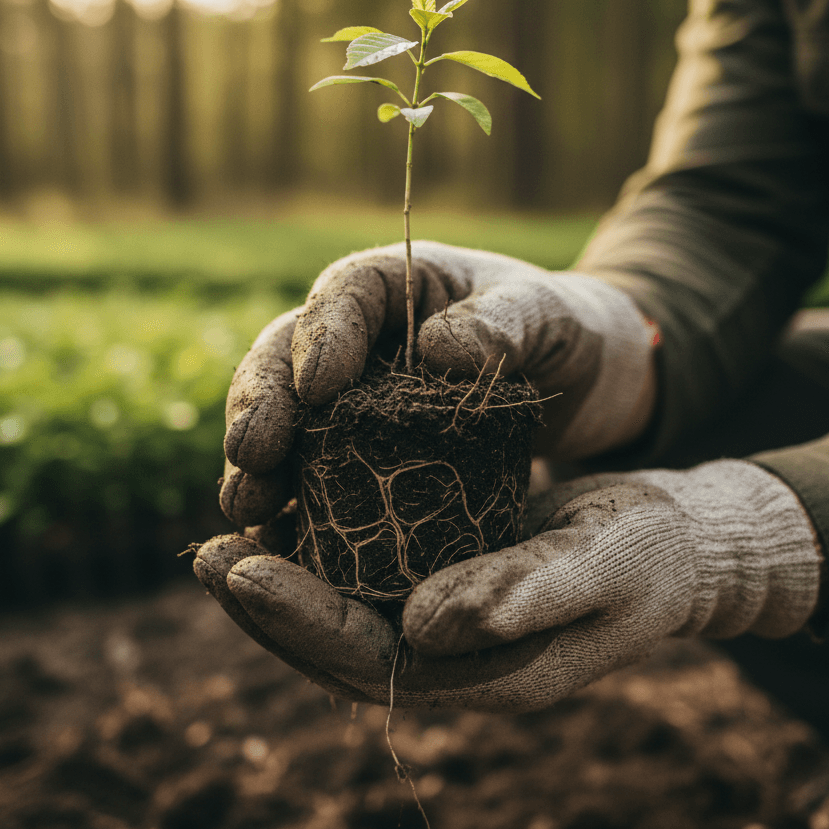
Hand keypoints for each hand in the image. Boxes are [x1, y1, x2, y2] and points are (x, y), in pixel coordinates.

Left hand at [196, 460, 820, 710]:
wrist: (680, 547)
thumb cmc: (651, 555)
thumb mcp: (601, 565)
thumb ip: (523, 596)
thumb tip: (425, 625)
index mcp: (490, 671)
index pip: (374, 659)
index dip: (300, 620)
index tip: (235, 571)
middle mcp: (457, 658)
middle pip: (340, 647)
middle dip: (270, 609)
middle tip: (204, 558)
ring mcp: (449, 625)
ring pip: (345, 616)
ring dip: (283, 585)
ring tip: (224, 540)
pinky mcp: (448, 583)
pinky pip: (369, 578)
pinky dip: (323, 555)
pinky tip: (290, 515)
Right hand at [220, 241, 656, 528]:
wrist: (582, 381)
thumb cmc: (564, 331)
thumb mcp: (549, 316)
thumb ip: (505, 322)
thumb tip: (435, 348)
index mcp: (397, 285)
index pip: (343, 296)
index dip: (320, 337)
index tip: (318, 387)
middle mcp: (358, 340)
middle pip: (285, 359)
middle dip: (262, 404)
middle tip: (250, 453)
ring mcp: (352, 400)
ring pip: (285, 422)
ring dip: (258, 463)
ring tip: (246, 508)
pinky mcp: (360, 456)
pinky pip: (311, 476)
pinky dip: (288, 506)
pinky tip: (272, 543)